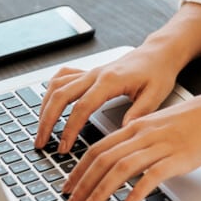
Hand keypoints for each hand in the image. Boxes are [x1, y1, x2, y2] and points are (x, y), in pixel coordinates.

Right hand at [35, 44, 182, 153]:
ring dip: (45, 107)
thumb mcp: (156, 95)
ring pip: (56, 86)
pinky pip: (62, 78)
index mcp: (110, 80)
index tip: (64, 147)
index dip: (69, 129)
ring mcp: (90, 72)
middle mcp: (96, 74)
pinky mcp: (90, 72)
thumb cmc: (158, 72)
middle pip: (60, 96)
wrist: (159, 53)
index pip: (82, 107)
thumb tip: (122, 132)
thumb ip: (138, 113)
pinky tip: (49, 104)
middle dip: (47, 121)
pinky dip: (51, 91)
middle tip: (41, 143)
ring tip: (41, 129)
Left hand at [61, 90, 200, 200]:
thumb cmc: (193, 121)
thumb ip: (137, 142)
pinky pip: (153, 175)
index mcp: (135, 127)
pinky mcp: (178, 158)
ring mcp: (160, 146)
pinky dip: (138, 190)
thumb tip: (119, 163)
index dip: (78, 170)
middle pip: (103, 160)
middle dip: (82, 185)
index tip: (67, 188)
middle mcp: (143, 135)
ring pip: (121, 168)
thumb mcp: (158, 126)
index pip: (97, 149)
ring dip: (100, 190)